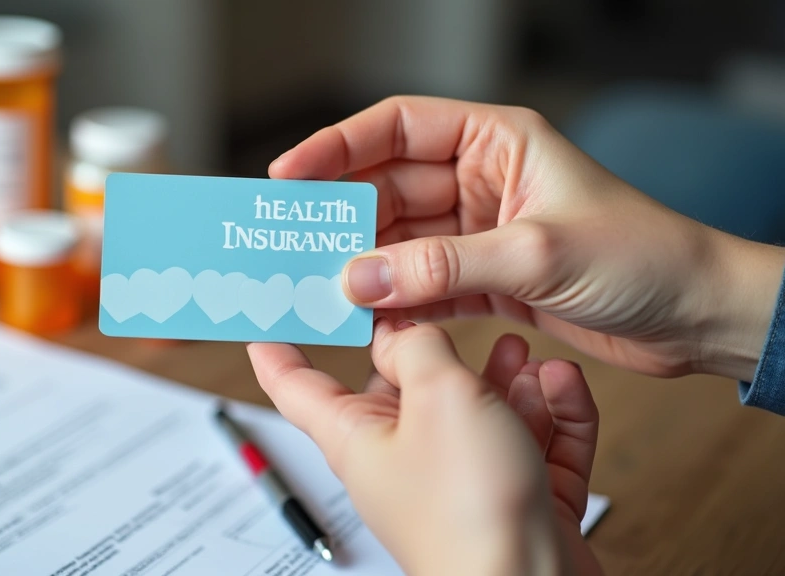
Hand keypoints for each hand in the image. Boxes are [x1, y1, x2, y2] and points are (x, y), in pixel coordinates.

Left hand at [248, 322, 602, 575]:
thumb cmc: (470, 509)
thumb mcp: (436, 395)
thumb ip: (417, 347)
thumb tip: (403, 330)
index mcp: (358, 437)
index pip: (298, 387)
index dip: (278, 350)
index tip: (268, 317)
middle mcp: (404, 458)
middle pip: (403, 390)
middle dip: (434, 350)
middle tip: (448, 308)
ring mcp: (459, 480)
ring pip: (476, 411)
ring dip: (503, 378)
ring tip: (522, 353)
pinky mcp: (513, 495)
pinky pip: (529, 441)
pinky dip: (548, 413)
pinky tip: (561, 385)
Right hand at [270, 96, 784, 380]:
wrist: (695, 316)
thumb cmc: (643, 257)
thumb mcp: (536, 253)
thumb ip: (443, 266)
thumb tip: (360, 278)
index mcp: (496, 140)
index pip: (397, 127)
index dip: (337, 147)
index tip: (290, 177)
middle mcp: (481, 180)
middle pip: (388, 188)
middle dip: (342, 218)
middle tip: (293, 246)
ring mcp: (479, 232)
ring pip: (400, 242)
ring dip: (364, 267)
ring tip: (319, 288)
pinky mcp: (485, 280)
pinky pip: (423, 284)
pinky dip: (396, 302)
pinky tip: (368, 318)